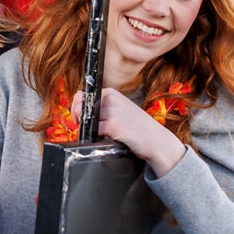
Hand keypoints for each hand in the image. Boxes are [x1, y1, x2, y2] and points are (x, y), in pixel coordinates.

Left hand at [71, 88, 185, 177]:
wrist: (156, 140)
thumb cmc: (139, 127)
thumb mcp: (122, 108)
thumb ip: (104, 106)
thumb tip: (80, 108)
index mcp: (112, 93)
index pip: (83, 94)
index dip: (76, 106)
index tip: (78, 116)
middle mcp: (111, 99)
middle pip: (80, 105)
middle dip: (77, 116)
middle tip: (81, 126)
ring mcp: (112, 112)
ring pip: (86, 118)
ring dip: (87, 128)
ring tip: (98, 133)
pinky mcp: (113, 126)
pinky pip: (94, 130)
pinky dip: (95, 136)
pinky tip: (105, 138)